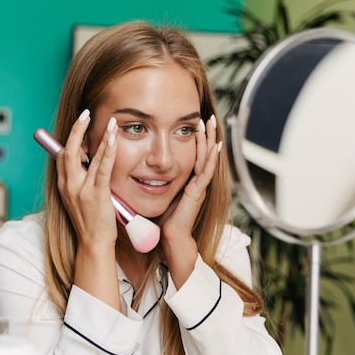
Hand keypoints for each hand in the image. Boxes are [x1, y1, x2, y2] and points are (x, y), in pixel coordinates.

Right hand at [56, 112, 118, 248]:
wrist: (93, 243)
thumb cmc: (90, 221)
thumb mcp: (79, 199)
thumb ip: (80, 180)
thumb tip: (88, 163)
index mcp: (63, 186)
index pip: (62, 155)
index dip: (69, 138)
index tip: (79, 123)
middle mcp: (68, 185)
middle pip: (67, 150)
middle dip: (76, 129)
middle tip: (85, 114)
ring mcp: (81, 190)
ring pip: (85, 156)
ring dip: (99, 136)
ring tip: (110, 122)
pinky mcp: (96, 194)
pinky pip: (102, 168)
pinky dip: (107, 152)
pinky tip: (113, 139)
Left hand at [160, 116, 220, 287]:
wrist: (169, 238)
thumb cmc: (162, 218)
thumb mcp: (156, 192)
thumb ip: (153, 180)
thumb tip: (138, 166)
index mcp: (186, 180)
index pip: (193, 154)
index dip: (195, 139)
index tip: (195, 122)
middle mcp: (195, 181)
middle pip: (204, 152)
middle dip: (206, 135)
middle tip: (209, 117)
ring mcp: (198, 186)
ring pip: (207, 158)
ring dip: (210, 140)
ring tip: (211, 124)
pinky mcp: (196, 192)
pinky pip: (205, 171)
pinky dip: (211, 158)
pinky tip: (215, 146)